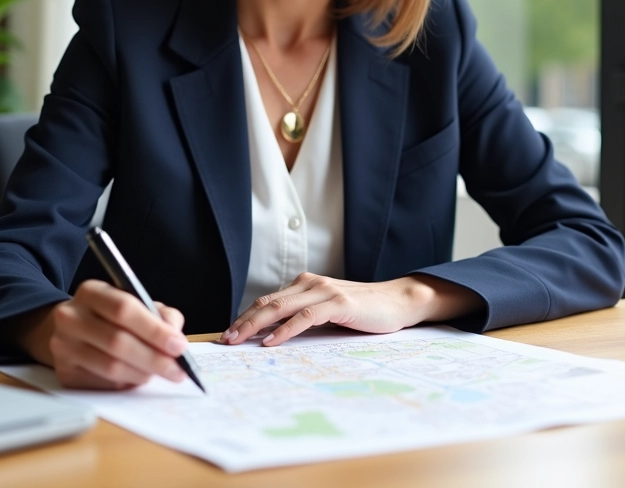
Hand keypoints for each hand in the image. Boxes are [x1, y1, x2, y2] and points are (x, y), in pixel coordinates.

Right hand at [18, 280, 189, 389]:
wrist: (70, 330)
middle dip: (154, 358)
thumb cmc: (111, 317)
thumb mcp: (135, 303)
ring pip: (110, 367)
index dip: (154, 330)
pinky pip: (102, 384)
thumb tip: (176, 338)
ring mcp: (63, 346)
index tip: (179, 346)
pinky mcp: (63, 373)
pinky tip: (135, 378)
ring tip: (159, 374)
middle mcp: (70, 317)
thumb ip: (161, 315)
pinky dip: (125, 383)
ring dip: (142, 374)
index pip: (124, 309)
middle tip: (177, 370)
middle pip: (117, 342)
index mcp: (91, 292)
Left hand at [220, 272, 480, 347]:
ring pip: (281, 307)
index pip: (268, 300)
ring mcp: (324, 291)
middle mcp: (311, 283)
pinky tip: (272, 340)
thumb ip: (305, 317)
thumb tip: (273, 336)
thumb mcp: (329, 312)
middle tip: (225, 339)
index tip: (228, 334)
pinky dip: (285, 329)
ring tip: (239, 340)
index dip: (246, 316)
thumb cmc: (364, 311)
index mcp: (306, 285)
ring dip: (256, 325)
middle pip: (268, 302)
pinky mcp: (339, 303)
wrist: (399, 301)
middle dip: (243, 321)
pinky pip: (305, 317)